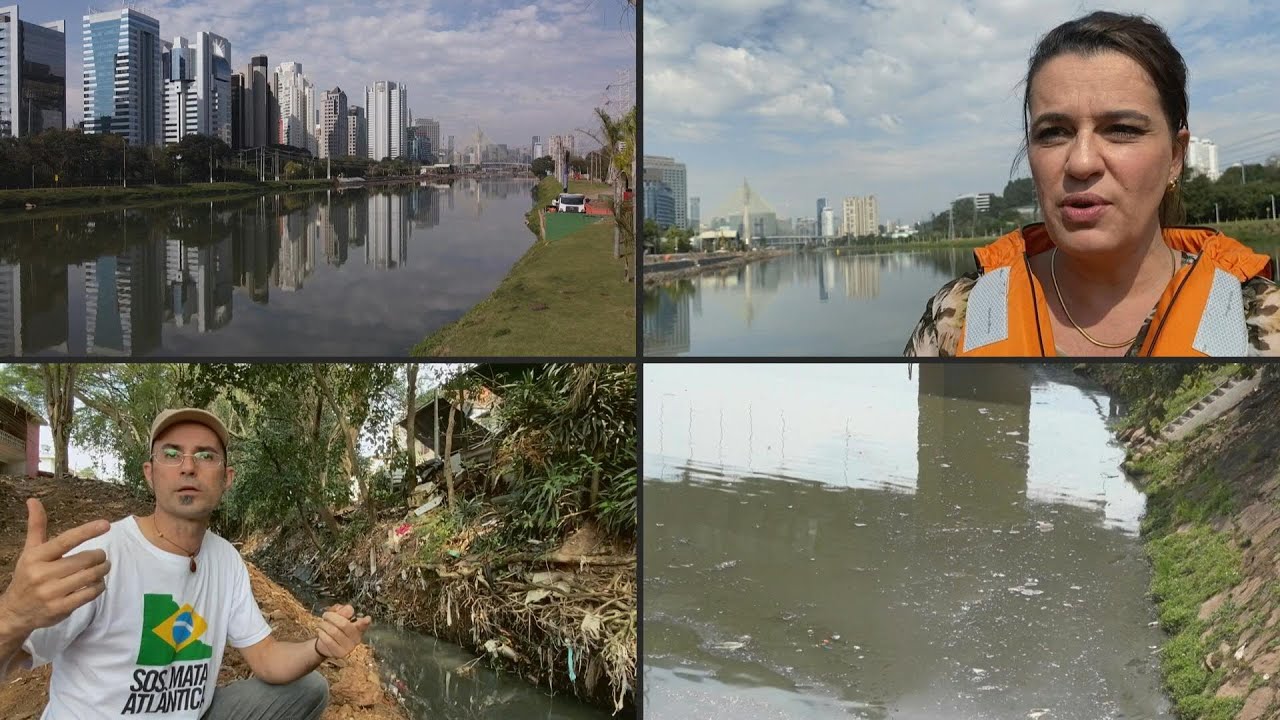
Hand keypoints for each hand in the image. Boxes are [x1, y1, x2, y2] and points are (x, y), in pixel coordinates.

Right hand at [0, 499, 110, 634]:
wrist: (15, 611)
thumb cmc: (28, 575)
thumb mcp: (30, 551)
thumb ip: (36, 526)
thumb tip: (33, 500)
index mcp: (36, 556)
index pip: (65, 541)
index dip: (87, 531)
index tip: (106, 524)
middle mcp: (42, 574)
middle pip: (84, 560)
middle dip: (100, 556)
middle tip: (102, 556)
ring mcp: (51, 593)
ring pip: (90, 576)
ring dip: (102, 571)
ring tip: (102, 568)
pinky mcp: (60, 608)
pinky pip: (90, 594)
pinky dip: (99, 586)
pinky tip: (97, 583)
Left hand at [315, 604, 370, 659]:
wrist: (325, 644)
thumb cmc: (334, 627)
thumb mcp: (339, 616)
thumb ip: (344, 611)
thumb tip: (349, 609)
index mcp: (359, 628)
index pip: (363, 625)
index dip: (365, 622)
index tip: (367, 619)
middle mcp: (356, 639)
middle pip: (344, 625)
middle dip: (332, 617)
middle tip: (325, 615)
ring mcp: (349, 648)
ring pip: (334, 632)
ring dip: (324, 625)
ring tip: (321, 623)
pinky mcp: (339, 653)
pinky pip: (328, 641)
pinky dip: (322, 633)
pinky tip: (320, 631)